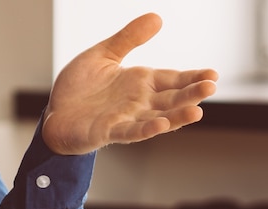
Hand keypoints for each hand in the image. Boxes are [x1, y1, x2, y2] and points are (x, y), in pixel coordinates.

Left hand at [42, 13, 218, 154]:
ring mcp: (125, 119)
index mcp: (140, 82)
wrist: (54, 113)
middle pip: (170, 99)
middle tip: (211, 88)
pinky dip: (145, 129)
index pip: (172, 79)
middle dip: (190, 95)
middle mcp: (138, 102)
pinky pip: (130, 132)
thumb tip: (157, 17)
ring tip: (196, 112)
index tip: (213, 74)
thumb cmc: (78, 88)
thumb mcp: (103, 55)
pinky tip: (160, 125)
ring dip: (176, 117)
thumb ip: (128, 39)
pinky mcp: (108, 132)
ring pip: (156, 118)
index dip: (192, 77)